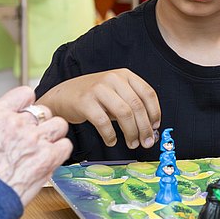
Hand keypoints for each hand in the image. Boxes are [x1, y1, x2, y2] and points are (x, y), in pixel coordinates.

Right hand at [0, 86, 71, 206]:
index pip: (24, 93)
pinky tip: (49, 160)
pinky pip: (65, 145)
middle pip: (43, 111)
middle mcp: (16, 123)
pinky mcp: (48, 158)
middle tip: (32, 139)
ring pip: (58, 125)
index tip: (26, 113)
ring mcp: (34, 139)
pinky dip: (60, 153)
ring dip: (53, 136)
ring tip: (43, 149)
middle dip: (39, 123)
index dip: (26, 104)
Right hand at [36, 69, 160, 150]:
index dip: (155, 112)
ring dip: (131, 132)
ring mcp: (98, 89)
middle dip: (145, 127)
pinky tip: (112, 140)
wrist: (63, 95)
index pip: (147, 93)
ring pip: (123, 114)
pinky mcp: (85, 102)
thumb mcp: (116, 94)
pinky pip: (103, 122)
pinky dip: (110, 135)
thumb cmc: (94, 97)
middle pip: (137, 106)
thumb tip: (150, 128)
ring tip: (132, 143)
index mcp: (124, 75)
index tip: (156, 126)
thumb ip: (131, 106)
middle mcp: (113, 79)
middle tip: (147, 142)